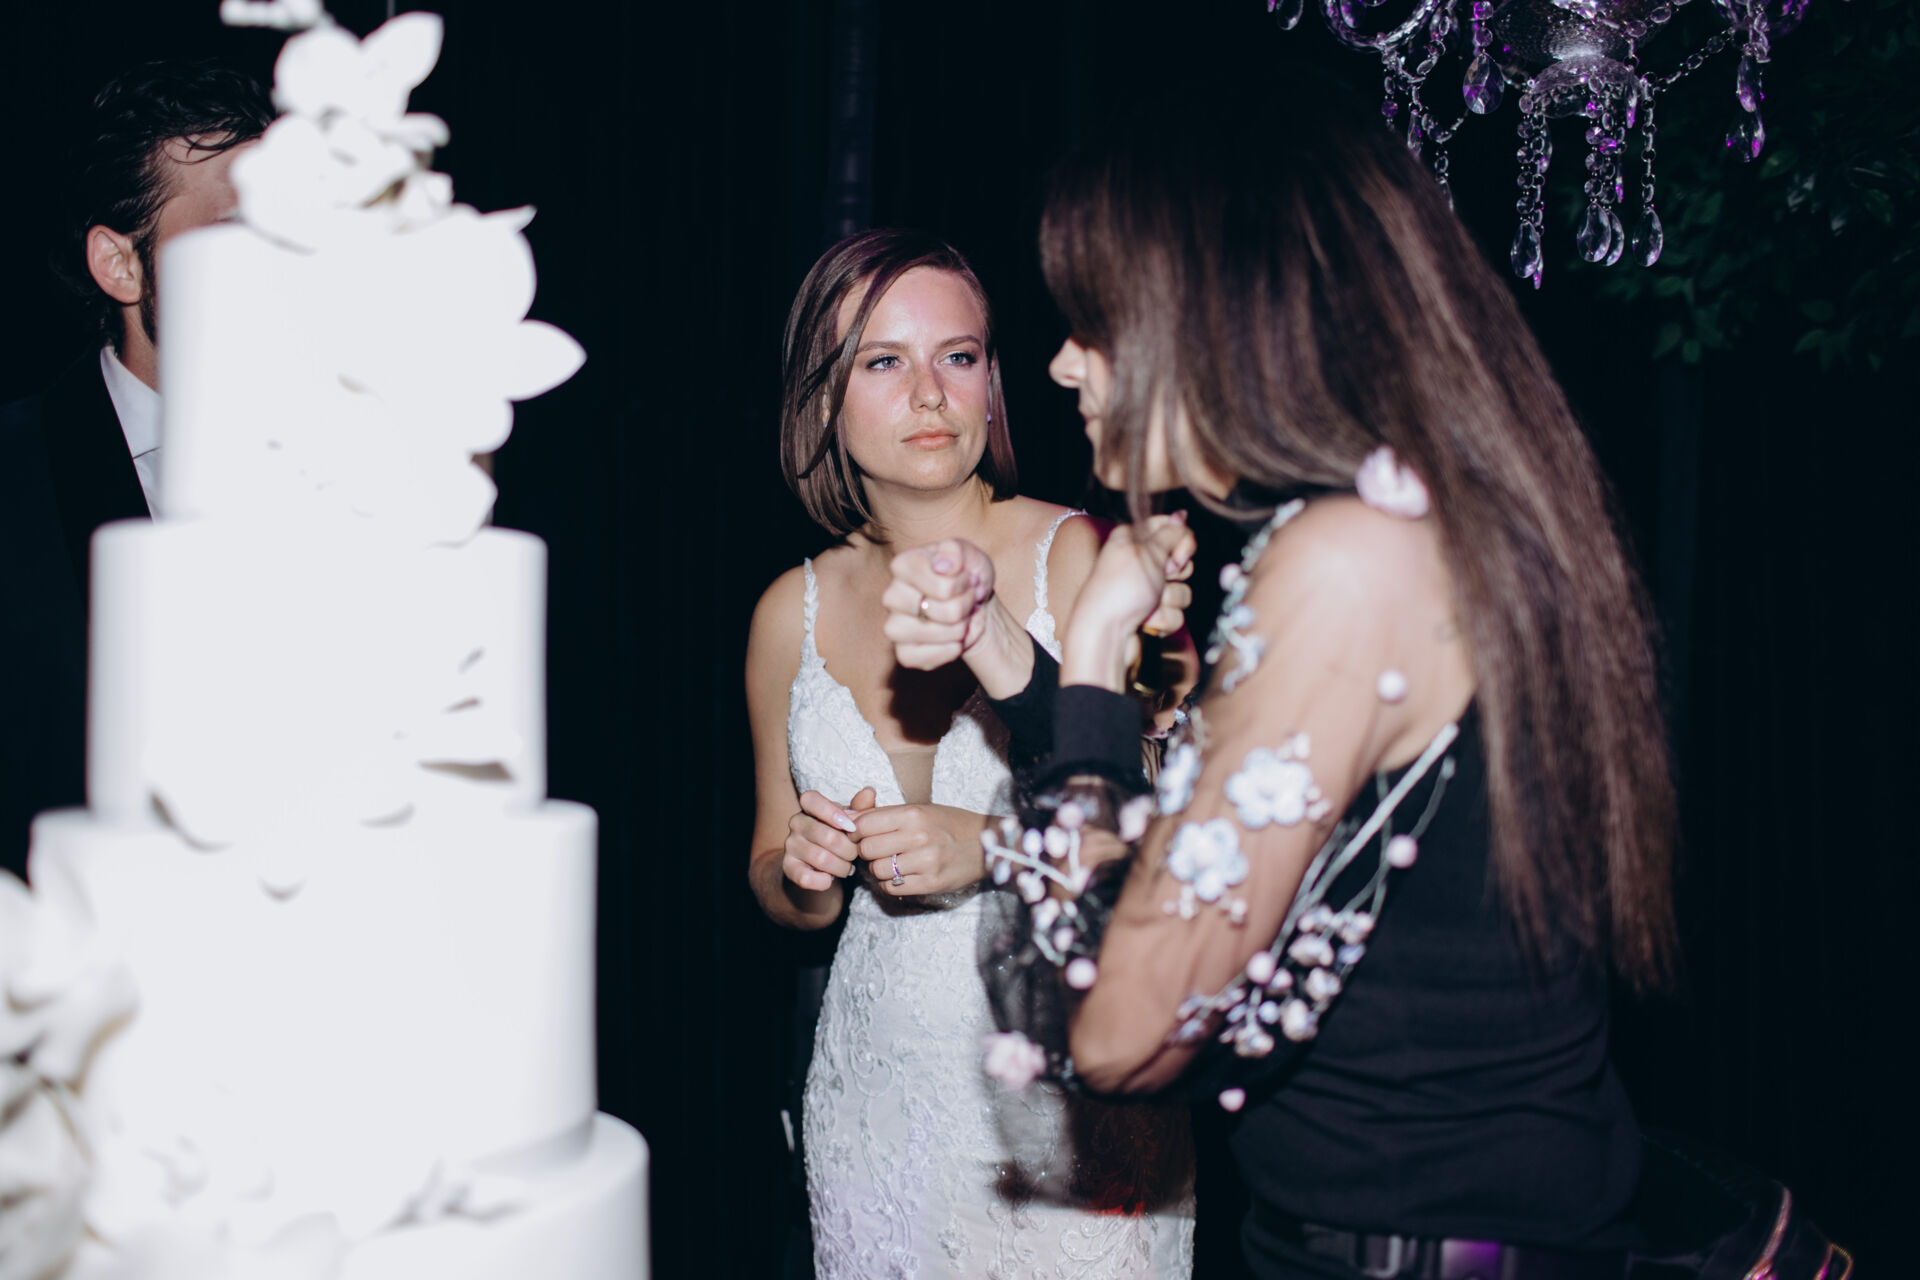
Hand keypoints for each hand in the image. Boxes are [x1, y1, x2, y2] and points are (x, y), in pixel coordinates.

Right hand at [782, 787, 877, 891]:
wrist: (817, 865)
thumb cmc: (839, 836)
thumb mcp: (850, 821)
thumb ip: (860, 809)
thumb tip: (869, 792)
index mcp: (809, 806)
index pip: (810, 800)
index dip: (831, 812)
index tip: (851, 826)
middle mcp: (796, 823)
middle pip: (827, 836)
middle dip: (850, 850)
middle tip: (856, 855)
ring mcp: (790, 845)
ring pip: (821, 859)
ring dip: (842, 867)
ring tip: (848, 868)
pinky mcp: (788, 867)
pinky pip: (806, 878)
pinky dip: (823, 881)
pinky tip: (831, 879)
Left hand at [853, 802, 989, 896]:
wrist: (986, 844)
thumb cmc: (948, 824)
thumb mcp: (918, 809)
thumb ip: (882, 813)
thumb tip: (847, 816)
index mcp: (913, 813)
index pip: (864, 824)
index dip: (856, 831)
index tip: (860, 835)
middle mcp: (919, 836)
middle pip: (867, 849)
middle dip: (866, 851)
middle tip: (877, 850)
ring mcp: (926, 862)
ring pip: (877, 870)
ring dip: (879, 868)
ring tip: (891, 862)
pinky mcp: (931, 883)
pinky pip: (892, 887)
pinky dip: (891, 883)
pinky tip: (901, 875)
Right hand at [882, 540, 995, 670]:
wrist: (975, 607)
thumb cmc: (968, 577)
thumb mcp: (970, 555)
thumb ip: (956, 551)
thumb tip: (942, 565)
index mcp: (904, 565)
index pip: (943, 585)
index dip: (963, 585)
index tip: (966, 579)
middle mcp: (892, 596)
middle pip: (940, 610)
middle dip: (963, 607)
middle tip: (965, 600)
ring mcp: (894, 626)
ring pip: (934, 634)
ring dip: (958, 629)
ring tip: (960, 619)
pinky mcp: (903, 653)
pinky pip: (926, 658)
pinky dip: (949, 650)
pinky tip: (952, 639)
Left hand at [1062, 514, 1197, 690]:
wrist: (1104, 634)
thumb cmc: (1119, 590)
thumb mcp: (1146, 551)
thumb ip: (1170, 532)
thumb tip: (1182, 515)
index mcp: (1132, 539)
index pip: (1171, 528)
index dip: (1180, 541)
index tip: (1176, 554)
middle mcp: (1139, 563)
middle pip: (1181, 560)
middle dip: (1176, 574)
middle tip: (1158, 579)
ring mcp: (1146, 590)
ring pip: (1182, 590)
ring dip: (1169, 600)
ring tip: (1147, 605)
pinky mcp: (1151, 614)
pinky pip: (1176, 613)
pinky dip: (1163, 618)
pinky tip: (1146, 621)